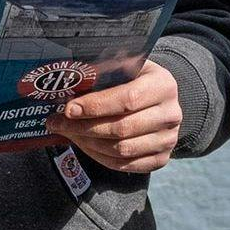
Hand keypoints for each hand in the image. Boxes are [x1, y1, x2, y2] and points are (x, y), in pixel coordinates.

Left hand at [45, 60, 181, 173]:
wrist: (160, 99)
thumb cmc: (136, 78)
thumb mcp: (126, 65)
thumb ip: (104, 70)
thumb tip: (69, 80)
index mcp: (163, 84)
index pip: (127, 99)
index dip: (95, 106)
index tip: (69, 109)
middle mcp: (171, 113)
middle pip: (122, 128)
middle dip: (84, 128)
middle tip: (58, 123)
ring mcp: (168, 139)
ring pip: (122, 150)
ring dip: (89, 144)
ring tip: (68, 133)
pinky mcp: (162, 158)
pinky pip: (126, 165)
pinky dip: (100, 158)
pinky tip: (84, 145)